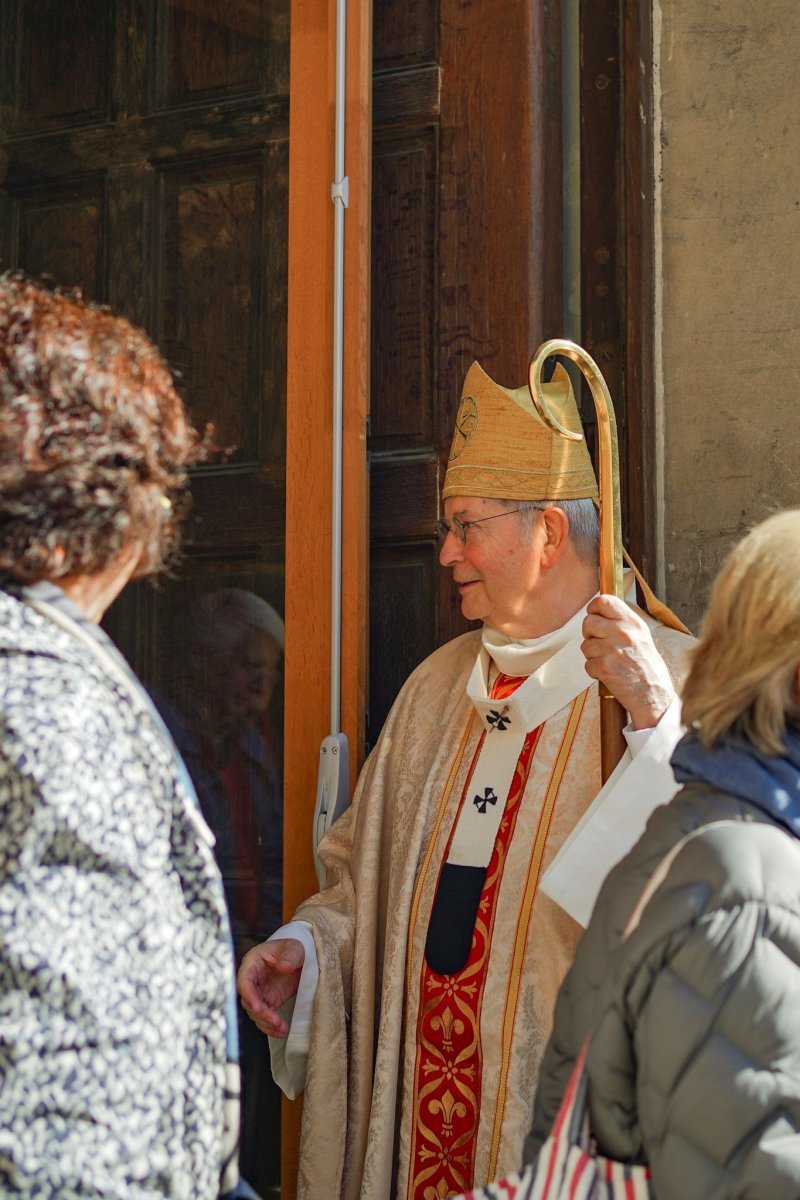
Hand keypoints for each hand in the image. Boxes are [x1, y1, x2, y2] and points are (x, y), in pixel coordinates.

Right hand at [237, 937, 304, 1037]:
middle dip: (260, 1013)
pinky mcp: (268, 1002)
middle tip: (275, 1021)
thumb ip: (289, 955)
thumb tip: (284, 967)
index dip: (249, 995)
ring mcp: (259, 992)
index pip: (244, 981)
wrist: (300, 958)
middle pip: (248, 1000)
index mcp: (253, 963)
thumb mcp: (294, 947)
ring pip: (255, 1012)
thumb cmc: (292, 949)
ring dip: (266, 1022)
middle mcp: (252, 979)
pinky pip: (265, 1017)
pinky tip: (280, 1031)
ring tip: (281, 1028)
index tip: (258, 1007)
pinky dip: (271, 1026)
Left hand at [581, 594, 674, 729]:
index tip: (595, 616)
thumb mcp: (641, 635)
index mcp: (632, 622)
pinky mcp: (604, 667)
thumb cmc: (647, 665)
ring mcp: (612, 650)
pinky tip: (609, 672)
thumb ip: (622, 621)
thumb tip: (599, 610)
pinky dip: (595, 670)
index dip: (594, 608)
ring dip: (593, 654)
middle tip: (601, 644)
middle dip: (590, 634)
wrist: (654, 693)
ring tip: (610, 661)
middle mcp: (622, 633)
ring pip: (585, 644)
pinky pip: (587, 663)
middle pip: (588, 622)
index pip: (603, 601)